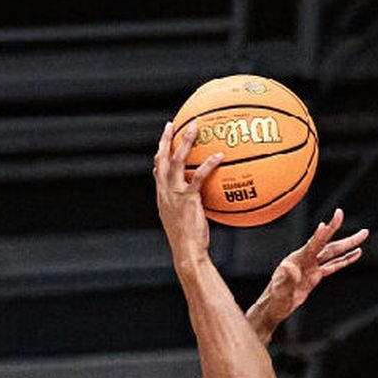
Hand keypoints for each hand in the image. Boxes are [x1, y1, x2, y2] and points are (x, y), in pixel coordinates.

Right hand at [153, 119, 223, 266]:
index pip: (157, 170)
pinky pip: (199, 176)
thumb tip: (202, 201)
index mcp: (163, 196)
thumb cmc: (189, 243)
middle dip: (165, 139)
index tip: (164, 141)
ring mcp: (175, 194)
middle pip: (161, 158)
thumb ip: (189, 206)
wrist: (187, 253)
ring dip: (185, 141)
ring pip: (176, 160)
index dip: (159, 154)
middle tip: (171, 124)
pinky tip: (220, 155)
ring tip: (195, 127)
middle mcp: (165, 192)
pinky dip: (209, 164)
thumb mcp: (184, 221)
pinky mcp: (188, 199)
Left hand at [261, 209, 370, 326]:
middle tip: (353, 223)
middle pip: (327, 245)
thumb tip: (288, 266)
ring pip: (333, 253)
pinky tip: (356, 254)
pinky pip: (333, 266)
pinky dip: (345, 260)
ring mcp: (312, 266)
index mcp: (297, 260)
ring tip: (364, 235)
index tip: (328, 222)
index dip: (321, 235)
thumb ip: (286, 279)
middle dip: (340, 233)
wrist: (274, 307)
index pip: (313, 245)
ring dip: (348, 244)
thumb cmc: (274, 300)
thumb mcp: (280, 291)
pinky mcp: (316, 275)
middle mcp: (306, 259)